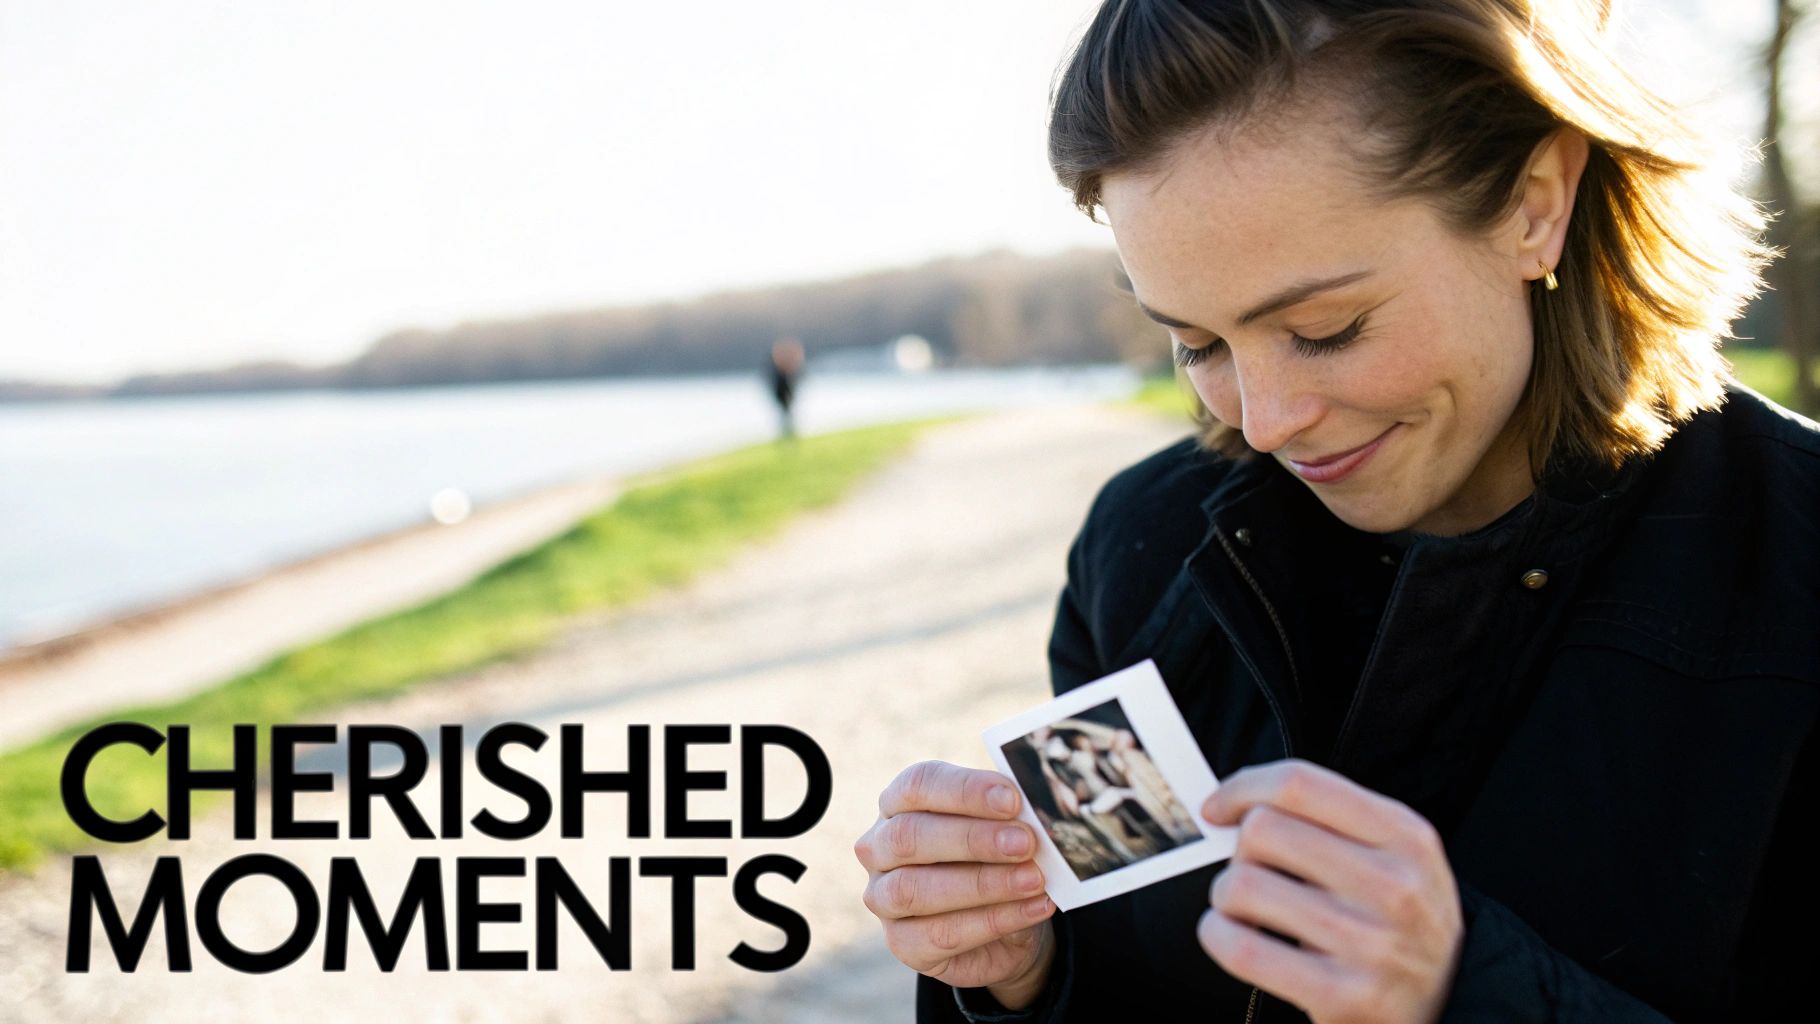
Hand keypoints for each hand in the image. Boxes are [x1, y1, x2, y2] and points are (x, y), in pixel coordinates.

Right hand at [854, 760, 1057, 1008]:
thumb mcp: (1005, 829)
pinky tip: (1032, 908)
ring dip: (983, 884)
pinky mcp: (902, 943)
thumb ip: (1010, 816)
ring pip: (915, 889)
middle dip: (973, 839)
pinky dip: (992, 920)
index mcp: (899, 802)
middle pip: (910, 836)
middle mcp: (879, 847)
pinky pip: (941, 933)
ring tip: (1034, 880)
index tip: (1012, 799)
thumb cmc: (997, 859)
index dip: (965, 790)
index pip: (919, 785)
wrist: (1005, 926)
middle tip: (1025, 842)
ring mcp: (883, 898)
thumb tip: (1036, 809)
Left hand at [1198, 760, 1462, 1023]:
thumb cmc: (1398, 917)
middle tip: (1251, 872)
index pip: (1299, 784)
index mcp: (1404, 834)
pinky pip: (1242, 948)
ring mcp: (1369, 943)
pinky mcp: (1342, 994)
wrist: (1449, 1001)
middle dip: (1238, 851)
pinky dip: (1217, 935)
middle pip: (1262, 830)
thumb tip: (1230, 806)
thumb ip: (1326, 819)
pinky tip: (1230, 935)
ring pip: (1243, 885)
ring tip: (1246, 910)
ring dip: (1225, 896)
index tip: (1217, 809)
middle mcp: (1392, 884)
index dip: (1242, 789)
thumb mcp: (1393, 853)